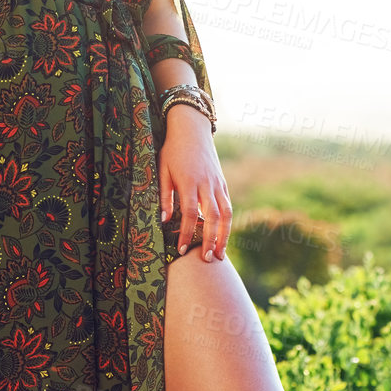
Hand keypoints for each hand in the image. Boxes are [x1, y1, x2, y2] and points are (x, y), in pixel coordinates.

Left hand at [159, 105, 231, 260]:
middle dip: (212, 240)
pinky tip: (223, 236)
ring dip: (225, 236)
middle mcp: (207, 184)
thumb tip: (164, 220)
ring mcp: (218, 184)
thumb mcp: (162, 170)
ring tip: (220, 255)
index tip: (182, 249)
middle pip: (214, 217)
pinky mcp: (223, 183)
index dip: (187, 233)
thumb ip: (164, 195)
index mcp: (189, 181)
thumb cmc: (172, 151)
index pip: (190, 214)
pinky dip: (227, 224)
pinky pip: (228, 206)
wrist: (192, 130)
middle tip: (208, 260)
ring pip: (226, 214)